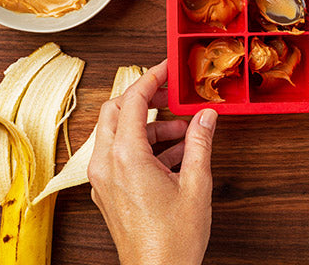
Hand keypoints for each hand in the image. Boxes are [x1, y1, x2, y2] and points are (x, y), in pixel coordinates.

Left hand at [87, 60, 217, 264]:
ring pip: (116, 134)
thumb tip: (206, 116)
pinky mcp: (106, 192)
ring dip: (147, 126)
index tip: (166, 69)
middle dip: (143, 99)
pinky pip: (118, 156)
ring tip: (183, 134)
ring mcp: (102, 180)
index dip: (150, 78)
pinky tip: (173, 156)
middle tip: (170, 96)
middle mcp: (105, 165)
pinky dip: (141, 147)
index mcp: (125, 157)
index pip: (131, 100)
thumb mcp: (196, 184)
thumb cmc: (173, 240)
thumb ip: (200, 143)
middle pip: (114, 111)